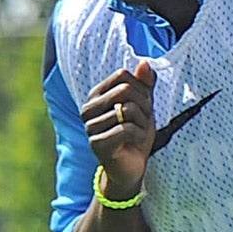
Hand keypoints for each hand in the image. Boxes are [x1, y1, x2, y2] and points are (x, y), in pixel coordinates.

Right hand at [80, 61, 156, 199]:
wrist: (131, 167)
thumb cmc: (136, 135)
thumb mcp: (144, 106)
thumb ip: (144, 84)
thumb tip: (144, 63)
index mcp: (96, 96)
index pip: (123, 76)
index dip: (141, 90)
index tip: (143, 107)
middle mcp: (88, 109)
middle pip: (125, 90)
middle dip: (144, 105)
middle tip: (144, 121)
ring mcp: (90, 127)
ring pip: (128, 110)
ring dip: (143, 122)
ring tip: (140, 133)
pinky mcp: (96, 144)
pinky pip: (126, 129)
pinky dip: (140, 135)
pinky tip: (138, 143)